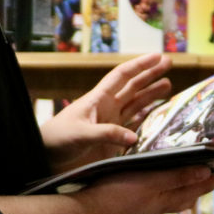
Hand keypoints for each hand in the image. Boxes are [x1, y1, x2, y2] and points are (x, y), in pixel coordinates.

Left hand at [40, 53, 172, 173]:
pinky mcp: (112, 140)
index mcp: (98, 99)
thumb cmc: (57, 139)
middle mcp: (107, 108)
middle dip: (150, 75)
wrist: (45, 157)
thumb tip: (133, 137)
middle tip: (169, 63)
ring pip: (136, 105)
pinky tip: (157, 116)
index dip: (140, 65)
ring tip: (168, 85)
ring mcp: (110, 123)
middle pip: (133, 87)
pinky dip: (146, 121)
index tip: (157, 56)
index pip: (122, 76)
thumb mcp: (80, 133)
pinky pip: (133, 126)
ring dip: (151, 95)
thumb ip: (106, 134)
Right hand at [77, 166, 213, 213]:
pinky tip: (170, 174)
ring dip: (194, 179)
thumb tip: (206, 172)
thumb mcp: (150, 182)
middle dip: (212, 178)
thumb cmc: (118, 195)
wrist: (89, 210)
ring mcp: (152, 202)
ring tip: (204, 169)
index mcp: (171, 198)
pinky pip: (166, 188)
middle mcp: (165, 202)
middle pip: (195, 189)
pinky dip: (176, 179)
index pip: (203, 185)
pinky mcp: (140, 198)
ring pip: (181, 190)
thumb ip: (177, 177)